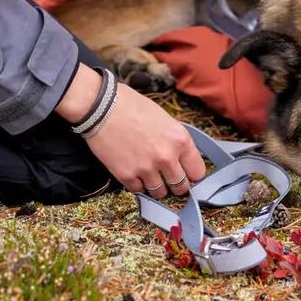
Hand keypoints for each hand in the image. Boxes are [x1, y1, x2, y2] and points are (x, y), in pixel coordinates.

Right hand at [55, 66, 204, 196]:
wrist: (102, 107)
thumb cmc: (134, 107)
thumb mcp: (166, 120)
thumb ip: (176, 141)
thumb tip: (183, 159)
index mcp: (180, 140)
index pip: (198, 172)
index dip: (192, 174)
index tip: (186, 173)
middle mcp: (167, 157)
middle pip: (181, 187)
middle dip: (176, 184)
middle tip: (169, 177)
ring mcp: (147, 169)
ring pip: (160, 193)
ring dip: (157, 186)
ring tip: (151, 174)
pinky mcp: (127, 176)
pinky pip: (139, 191)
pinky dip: (138, 184)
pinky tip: (135, 171)